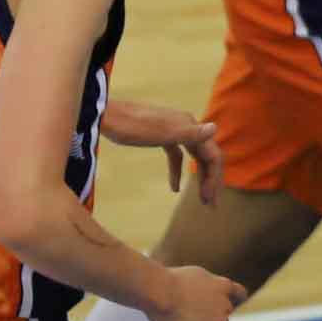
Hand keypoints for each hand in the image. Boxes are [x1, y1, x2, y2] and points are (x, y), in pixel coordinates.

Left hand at [101, 98, 224, 202]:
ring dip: (199, 177)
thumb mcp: (161, 133)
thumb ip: (189, 132)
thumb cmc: (132, 126)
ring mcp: (174, 132)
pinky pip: (177, 156)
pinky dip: (177, 171)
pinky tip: (174, 188)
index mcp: (189, 127)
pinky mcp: (161, 137)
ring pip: (194, 156)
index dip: (214, 177)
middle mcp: (187, 127)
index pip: (212, 154)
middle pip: (206, 156)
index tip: (208, 199)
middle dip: (210, 180)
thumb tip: (214, 128)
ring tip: (202, 198)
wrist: (107, 116)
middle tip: (210, 204)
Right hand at [152, 263, 244, 320]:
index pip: (239, 294)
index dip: (235, 299)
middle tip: (181, 315)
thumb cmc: (169, 283)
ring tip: (176, 320)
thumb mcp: (193, 278)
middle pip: (220, 319)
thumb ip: (205, 290)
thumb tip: (204, 302)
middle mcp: (227, 304)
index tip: (235, 302)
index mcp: (223, 285)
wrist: (163, 292)